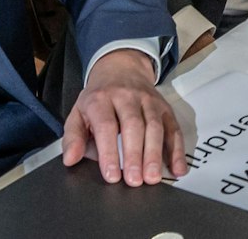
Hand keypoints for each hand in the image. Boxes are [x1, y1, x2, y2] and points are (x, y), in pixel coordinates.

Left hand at [62, 48, 184, 184]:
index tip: (111, 176)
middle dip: (135, 155)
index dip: (109, 152)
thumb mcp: (78, 112)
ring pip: (155, 126)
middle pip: (134, 126)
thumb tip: (70, 160)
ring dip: (155, 154)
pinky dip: (177, 149)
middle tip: (134, 181)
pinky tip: (177, 168)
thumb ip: (73, 137)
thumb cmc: (98, 98)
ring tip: (152, 178)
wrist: (121, 67)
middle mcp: (127, 97)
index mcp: (101, 99)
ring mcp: (149, 101)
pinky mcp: (165, 107)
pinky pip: (174, 128)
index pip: (106, 126)